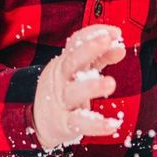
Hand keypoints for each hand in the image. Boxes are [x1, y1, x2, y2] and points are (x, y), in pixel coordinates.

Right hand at [33, 24, 124, 150]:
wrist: (36, 120)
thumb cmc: (63, 90)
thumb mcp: (78, 71)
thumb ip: (99, 59)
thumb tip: (120, 48)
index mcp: (65, 63)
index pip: (76, 42)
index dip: (93, 34)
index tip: (115, 32)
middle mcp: (61, 79)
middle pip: (72, 61)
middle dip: (89, 49)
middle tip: (106, 40)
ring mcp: (61, 101)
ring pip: (74, 92)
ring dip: (92, 86)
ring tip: (111, 83)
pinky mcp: (64, 123)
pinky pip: (80, 122)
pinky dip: (96, 125)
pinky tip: (112, 125)